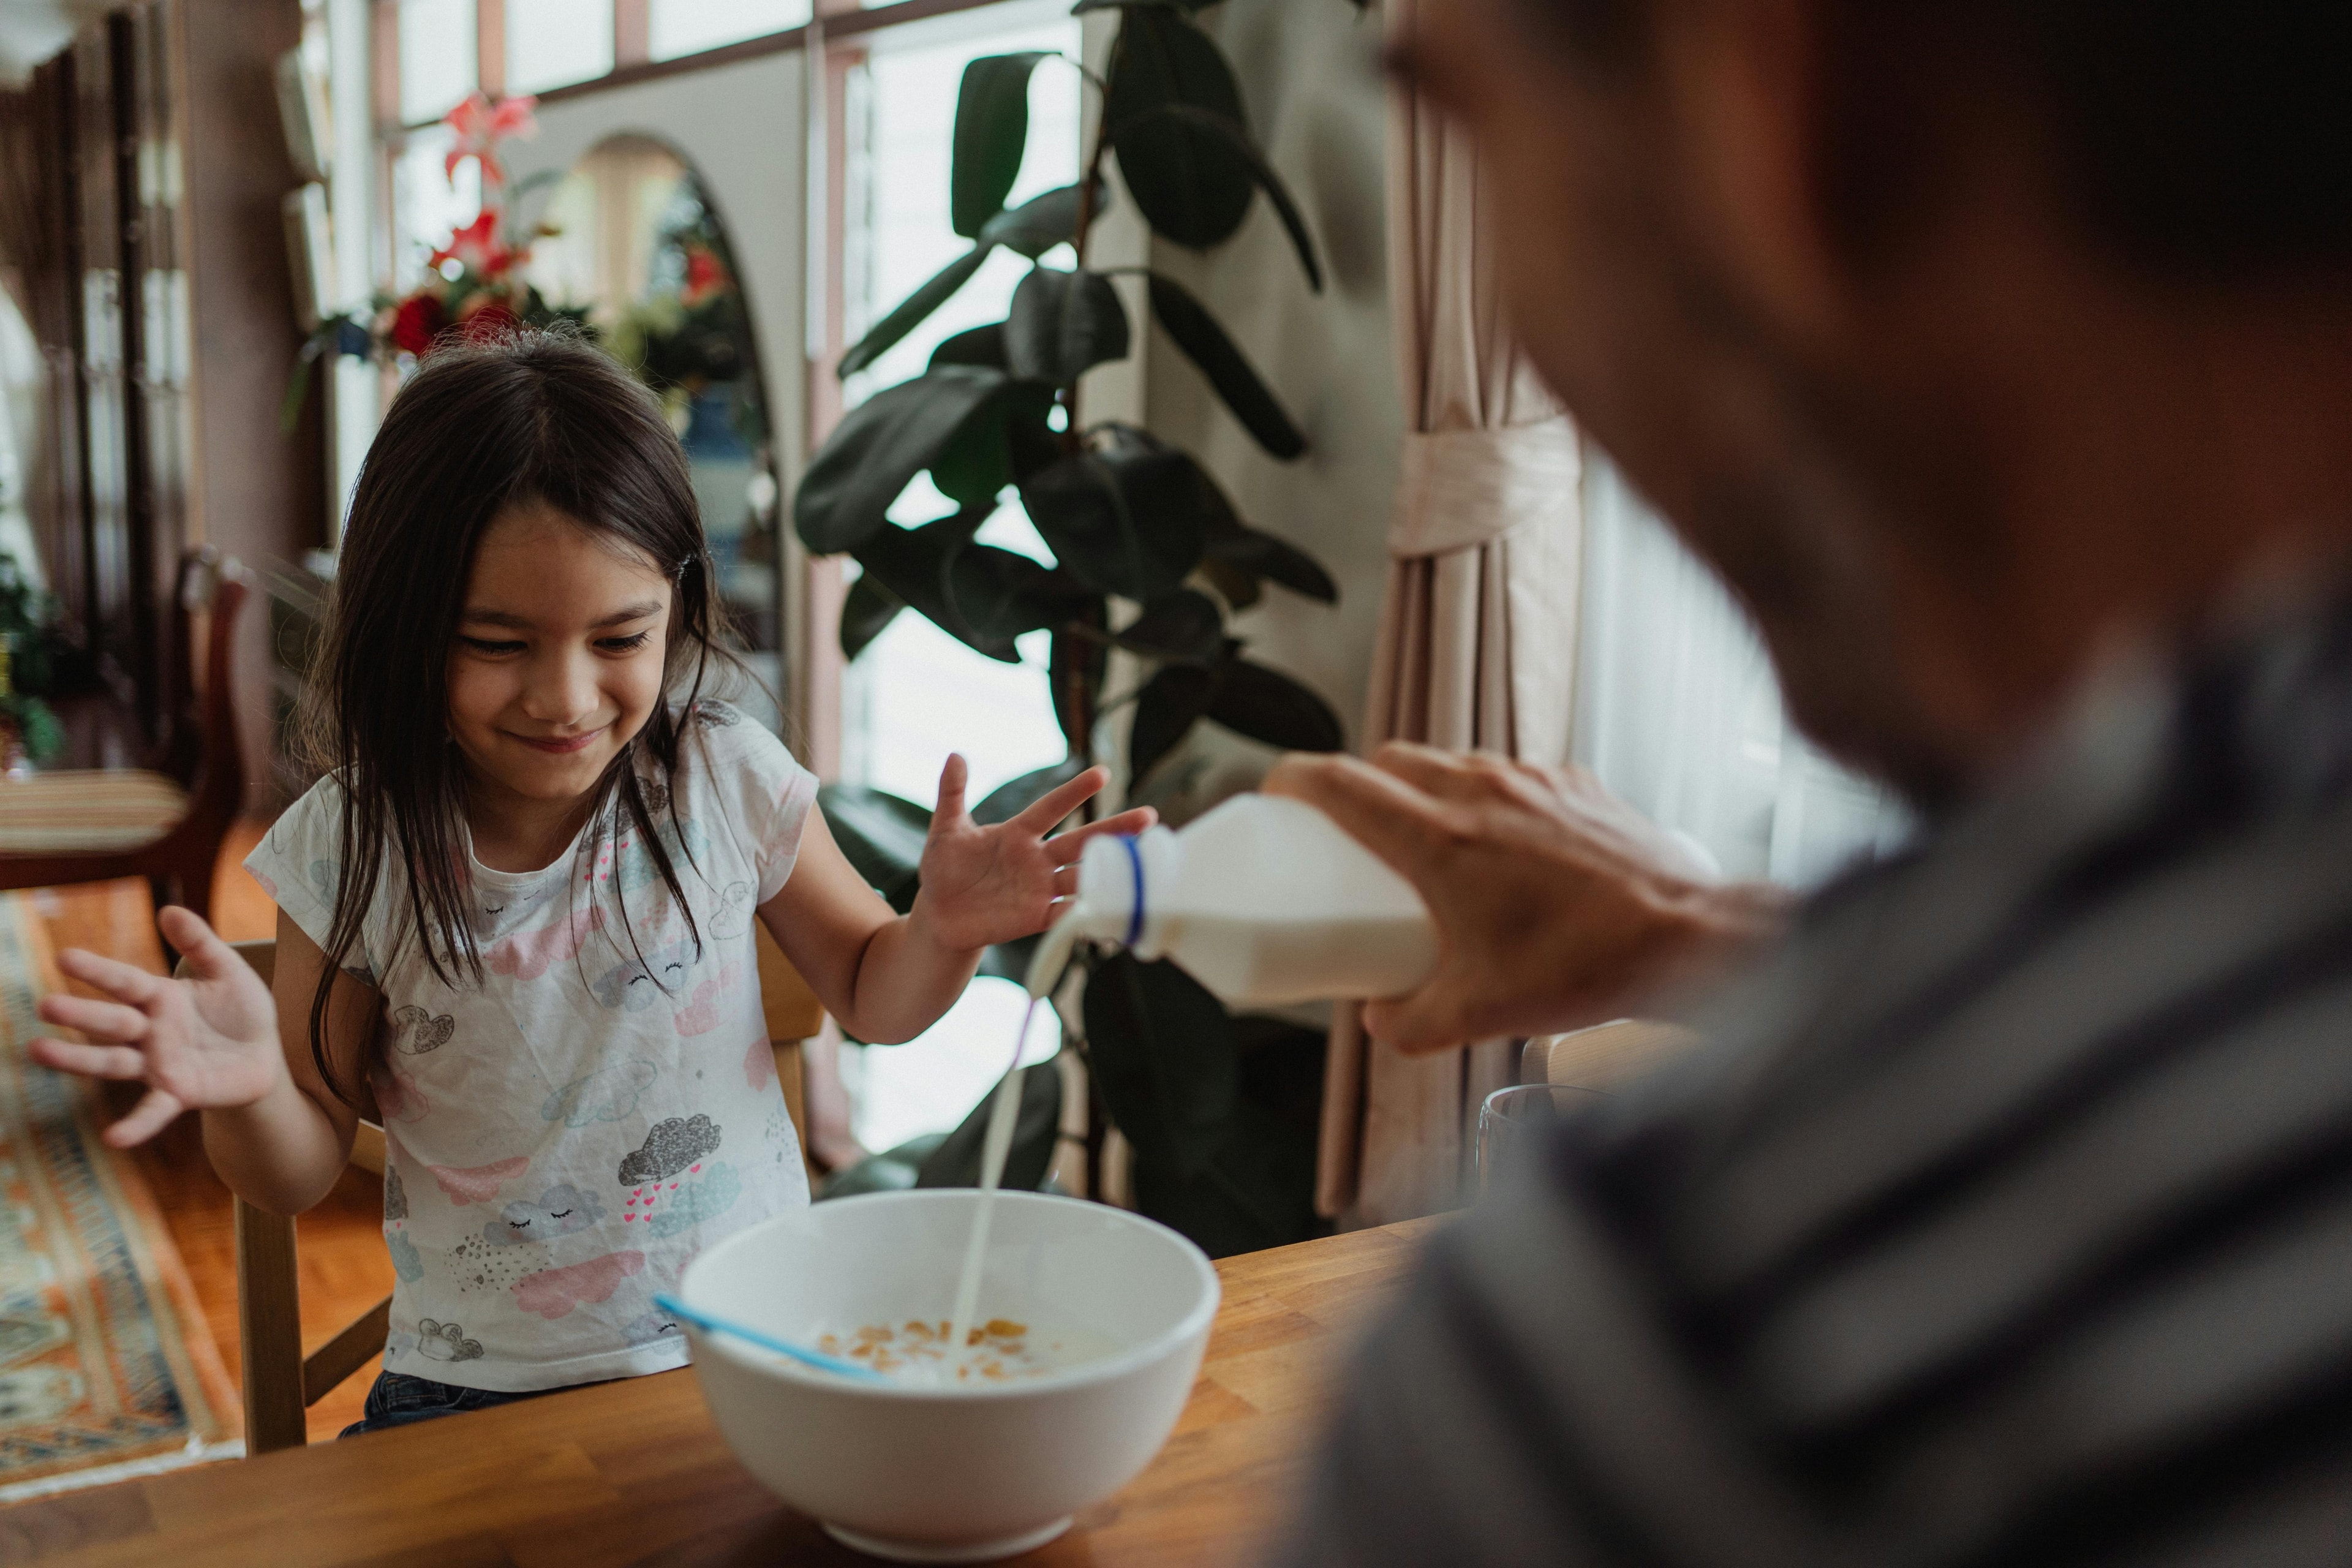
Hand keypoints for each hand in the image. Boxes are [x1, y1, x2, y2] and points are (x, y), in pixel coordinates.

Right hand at [27, 906, 284, 1146]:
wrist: (265, 1055)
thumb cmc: (241, 1010)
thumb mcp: (229, 972)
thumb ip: (201, 943)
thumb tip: (169, 909)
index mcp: (159, 998)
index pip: (124, 982)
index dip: (97, 970)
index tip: (64, 957)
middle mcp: (149, 1032)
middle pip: (111, 1022)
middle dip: (80, 1015)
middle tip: (46, 1006)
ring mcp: (158, 1065)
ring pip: (113, 1063)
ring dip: (78, 1061)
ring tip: (39, 1052)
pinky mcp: (178, 1094)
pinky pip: (152, 1112)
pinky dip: (135, 1125)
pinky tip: (114, 1137)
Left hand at [912, 755, 1157, 953]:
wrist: (940, 915)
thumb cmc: (944, 869)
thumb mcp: (946, 830)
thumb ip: (952, 793)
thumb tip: (955, 755)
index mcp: (1019, 833)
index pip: (1052, 808)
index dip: (1075, 792)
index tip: (1102, 773)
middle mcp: (1038, 859)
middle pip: (1082, 841)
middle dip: (1115, 830)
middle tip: (1148, 816)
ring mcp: (1041, 888)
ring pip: (1083, 875)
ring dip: (1110, 870)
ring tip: (1140, 862)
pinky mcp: (1037, 916)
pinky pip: (1068, 913)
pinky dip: (1087, 911)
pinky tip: (1110, 907)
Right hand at [1264, 743, 1791, 1053]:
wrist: (1688, 940)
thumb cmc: (1587, 967)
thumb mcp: (1477, 1012)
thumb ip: (1407, 1023)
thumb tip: (1378, 1020)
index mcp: (1439, 839)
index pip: (1339, 782)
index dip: (1292, 783)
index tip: (1274, 797)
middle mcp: (1482, 793)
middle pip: (1390, 761)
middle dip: (1356, 787)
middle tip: (1345, 832)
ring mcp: (1533, 781)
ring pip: (1452, 761)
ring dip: (1423, 790)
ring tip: (1424, 843)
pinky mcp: (1575, 785)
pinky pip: (1510, 776)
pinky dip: (1487, 800)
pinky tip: (1501, 848)